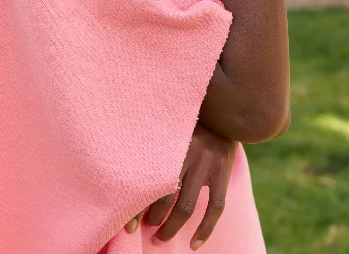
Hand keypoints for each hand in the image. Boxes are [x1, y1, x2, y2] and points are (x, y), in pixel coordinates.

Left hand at [124, 121, 237, 249]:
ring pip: (186, 205)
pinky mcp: (223, 170)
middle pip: (165, 195)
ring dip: (172, 227)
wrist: (222, 108)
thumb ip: (152, 143)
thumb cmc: (186, 120)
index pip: (147, 179)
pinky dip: (205, 229)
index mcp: (168, 139)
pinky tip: (194, 244)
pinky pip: (216, 206)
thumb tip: (125, 175)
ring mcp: (207, 161)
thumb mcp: (168, 125)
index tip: (127, 223)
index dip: (136, 205)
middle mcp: (187, 149)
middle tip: (144, 228)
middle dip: (152, 218)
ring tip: (160, 237)